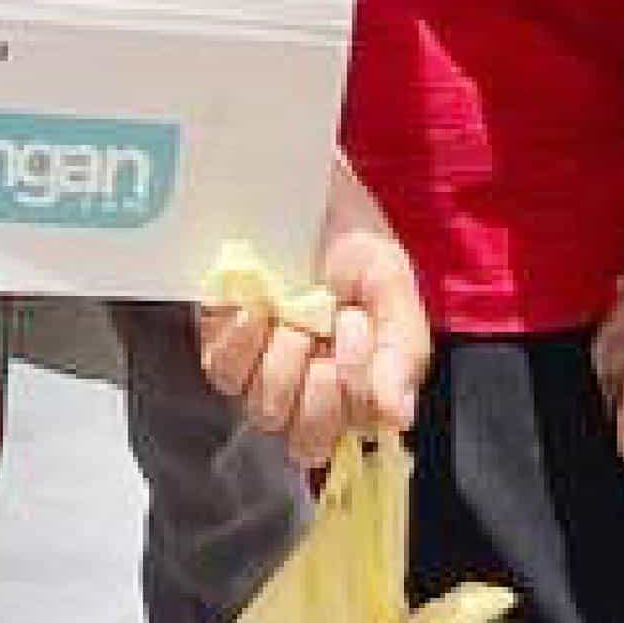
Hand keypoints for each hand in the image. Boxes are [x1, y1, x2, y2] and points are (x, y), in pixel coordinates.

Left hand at [197, 187, 428, 465]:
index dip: (355, 393)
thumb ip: (403, 350)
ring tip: (293, 307)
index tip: (360, 327)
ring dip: (283, 359)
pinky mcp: (220, 341)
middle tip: (331, 322)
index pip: (353, 431)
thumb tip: (399, 420)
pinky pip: (224, 372)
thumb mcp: (391, 281)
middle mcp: (306, 385)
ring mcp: (260, 366)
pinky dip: (241, 343)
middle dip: (321, 388)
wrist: (300, 183)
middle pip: (306, 439)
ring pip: (266, 409)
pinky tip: (256, 306)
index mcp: (355, 382)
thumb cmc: (349, 234)